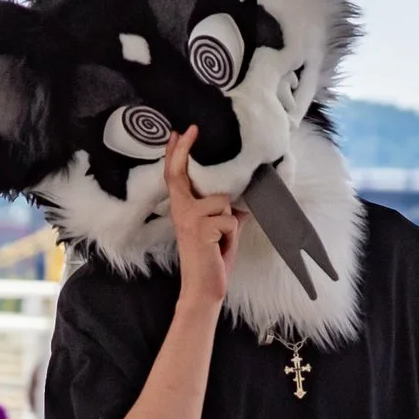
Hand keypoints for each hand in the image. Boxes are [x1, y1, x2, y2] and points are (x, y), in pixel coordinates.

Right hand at [163, 126, 240, 307]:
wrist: (205, 288)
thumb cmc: (212, 260)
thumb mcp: (221, 231)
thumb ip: (227, 213)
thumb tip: (242, 201)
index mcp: (183, 209)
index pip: (177, 177)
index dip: (177, 155)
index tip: (180, 133)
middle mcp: (181, 211)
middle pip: (181, 174)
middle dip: (185, 150)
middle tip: (191, 129)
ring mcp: (189, 219)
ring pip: (222, 201)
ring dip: (229, 221)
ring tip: (221, 240)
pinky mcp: (201, 228)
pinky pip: (229, 219)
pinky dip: (232, 234)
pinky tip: (220, 247)